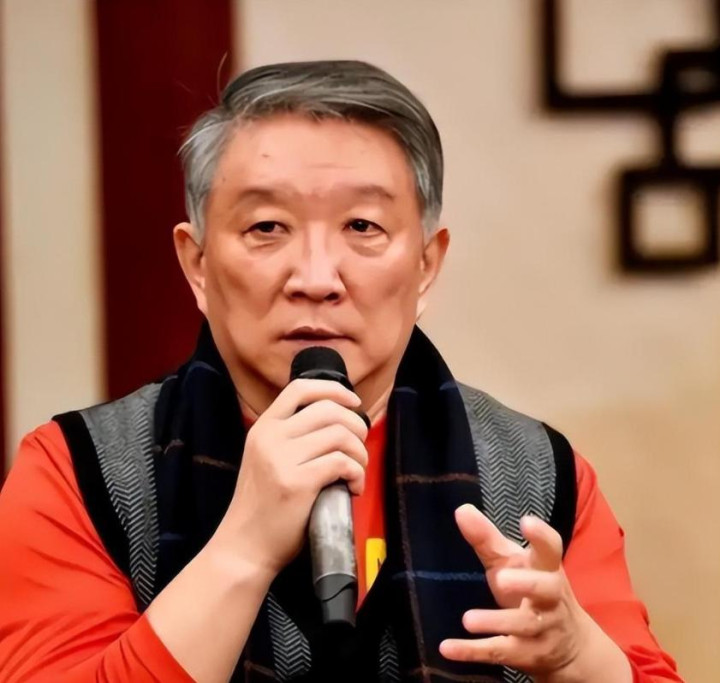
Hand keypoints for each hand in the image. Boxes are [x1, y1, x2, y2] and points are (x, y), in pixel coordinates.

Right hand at [214, 379, 368, 578]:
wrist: (244, 547)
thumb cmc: (263, 507)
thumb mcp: (265, 459)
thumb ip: (290, 437)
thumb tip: (337, 422)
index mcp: (263, 428)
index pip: (300, 388)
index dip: (334, 390)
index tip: (354, 402)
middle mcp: (270, 437)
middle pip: (329, 410)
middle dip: (357, 426)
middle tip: (360, 448)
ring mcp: (281, 459)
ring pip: (340, 435)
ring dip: (360, 453)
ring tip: (357, 471)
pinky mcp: (296, 483)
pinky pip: (342, 462)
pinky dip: (357, 473)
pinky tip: (354, 488)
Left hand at [439, 505, 630, 681]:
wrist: (571, 648)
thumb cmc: (532, 589)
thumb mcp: (512, 563)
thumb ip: (486, 538)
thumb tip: (461, 510)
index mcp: (546, 568)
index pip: (551, 549)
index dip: (541, 536)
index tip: (526, 521)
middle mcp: (550, 598)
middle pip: (546, 589)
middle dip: (527, 584)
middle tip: (501, 579)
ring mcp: (541, 628)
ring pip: (523, 625)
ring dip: (496, 622)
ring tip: (468, 619)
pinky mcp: (526, 654)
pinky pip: (500, 652)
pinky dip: (473, 651)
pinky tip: (447, 648)